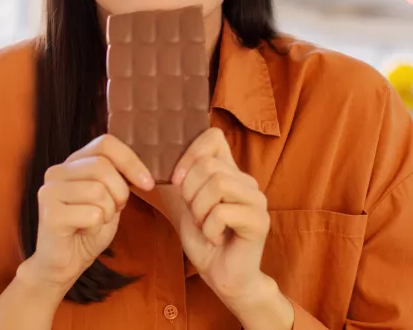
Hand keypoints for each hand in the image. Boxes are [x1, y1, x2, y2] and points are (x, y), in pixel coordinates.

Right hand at [27, 134, 154, 289]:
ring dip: (107, 213)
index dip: (130, 161)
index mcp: (73, 163)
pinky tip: (83, 231)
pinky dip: (97, 227)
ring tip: (94, 222)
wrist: (64, 263)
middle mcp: (57, 171)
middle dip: (120, 192)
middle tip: (115, 210)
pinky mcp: (49, 213)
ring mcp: (50, 191)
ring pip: (98, 191)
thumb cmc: (88, 229)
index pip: (105, 143)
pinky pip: (92, 214)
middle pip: (102, 167)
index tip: (147, 183)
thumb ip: (119, 178)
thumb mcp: (110, 198)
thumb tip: (142, 171)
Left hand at [161, 128, 270, 301]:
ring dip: (200, 210)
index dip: (191, 153)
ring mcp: (256, 200)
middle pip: (209, 164)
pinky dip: (209, 229)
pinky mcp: (259, 221)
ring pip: (218, 184)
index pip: (214, 136)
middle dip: (190, 192)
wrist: (222, 275)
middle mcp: (246, 181)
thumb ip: (177, 180)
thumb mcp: (183, 204)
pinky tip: (215, 239)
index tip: (178, 180)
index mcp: (230, 172)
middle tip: (195, 214)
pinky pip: (222, 212)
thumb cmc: (204, 239)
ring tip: (204, 226)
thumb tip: (153, 155)